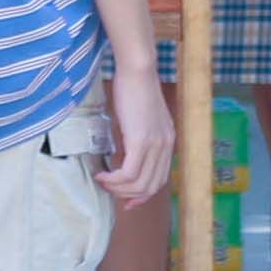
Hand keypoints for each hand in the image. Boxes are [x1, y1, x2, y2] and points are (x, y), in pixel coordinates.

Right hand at [96, 65, 177, 207]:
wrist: (138, 70)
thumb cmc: (135, 87)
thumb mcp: (143, 117)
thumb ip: (141, 135)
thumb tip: (126, 152)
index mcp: (168, 141)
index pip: (160, 179)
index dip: (143, 194)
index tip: (127, 200)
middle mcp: (166, 146)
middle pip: (151, 186)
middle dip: (129, 196)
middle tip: (110, 192)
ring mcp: (155, 145)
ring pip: (139, 184)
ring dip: (118, 189)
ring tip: (103, 182)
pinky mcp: (141, 142)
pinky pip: (129, 174)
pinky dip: (114, 180)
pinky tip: (102, 176)